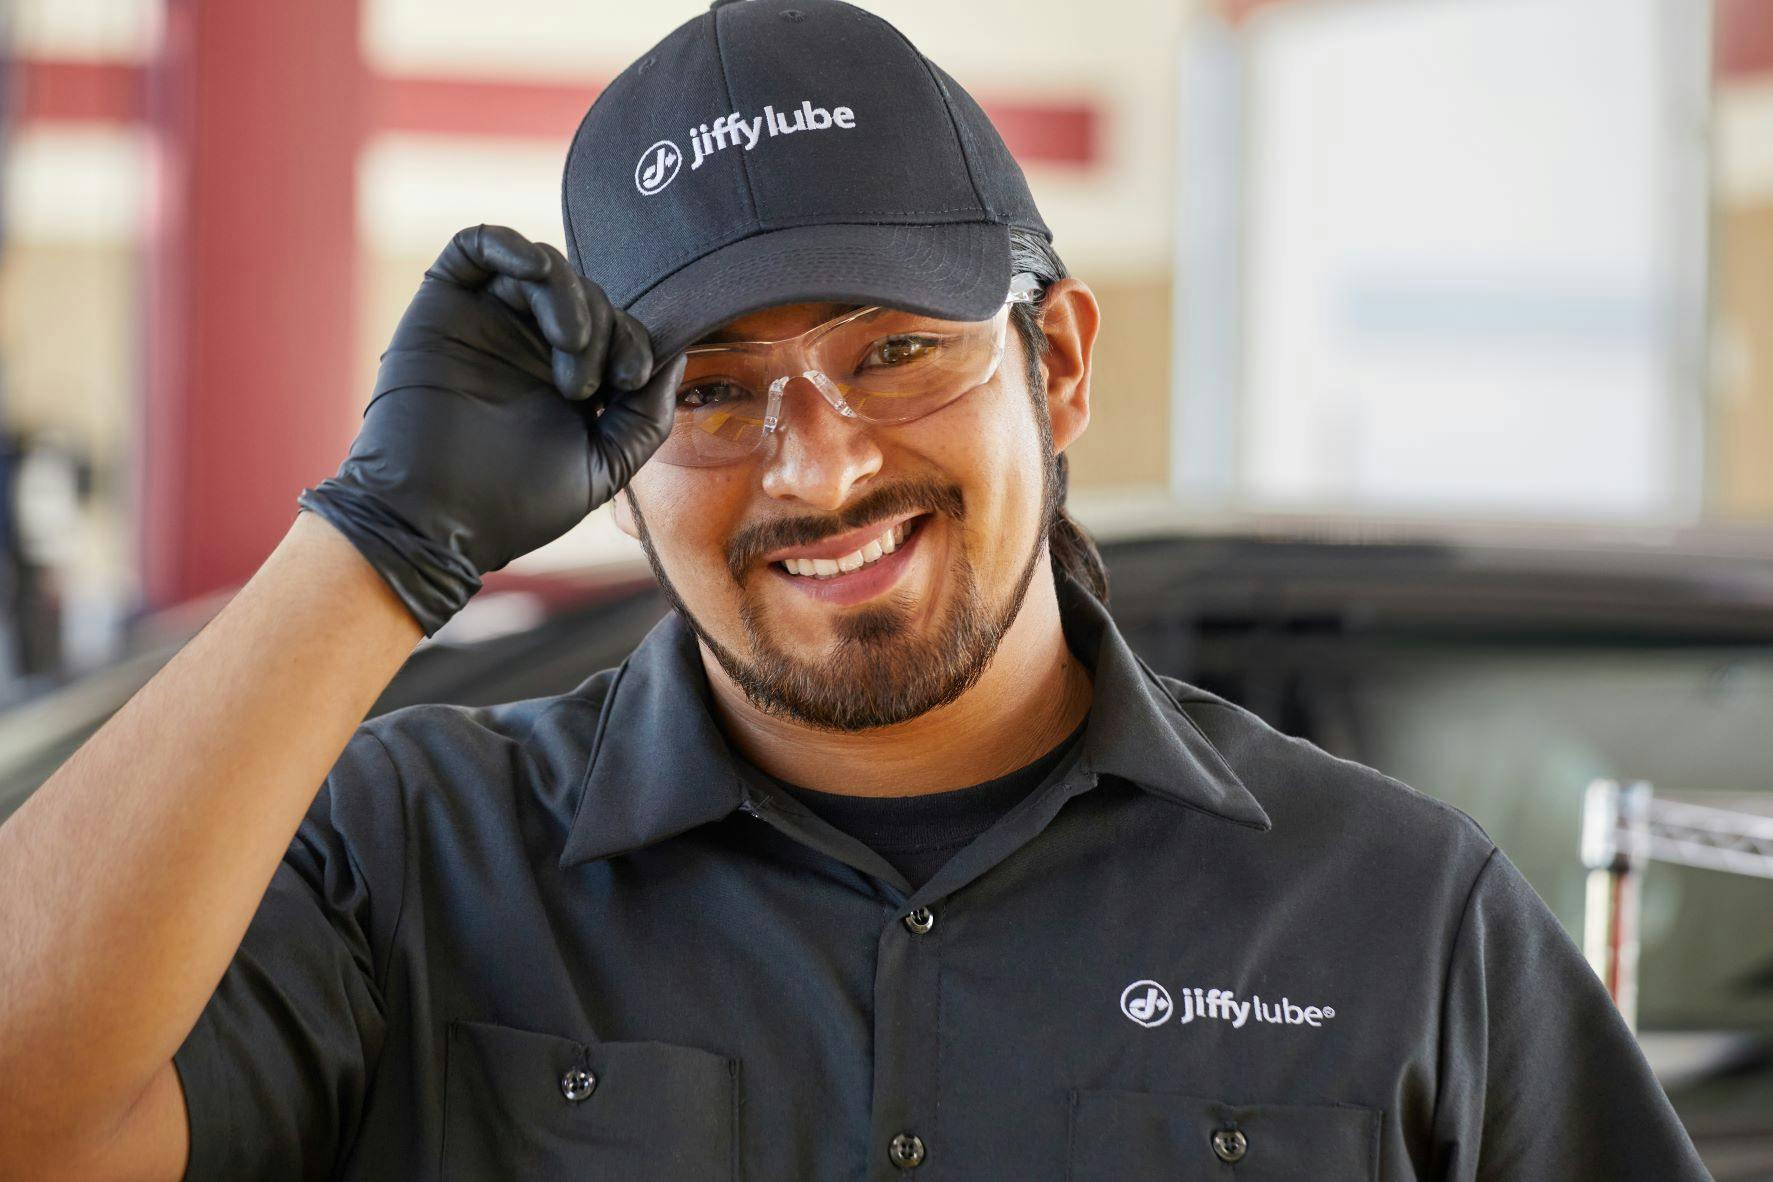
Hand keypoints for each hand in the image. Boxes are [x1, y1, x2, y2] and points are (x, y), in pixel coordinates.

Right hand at [297, 224, 685, 636]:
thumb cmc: (515, 504)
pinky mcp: (443, 306)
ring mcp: (487, 321)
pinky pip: (476, 246)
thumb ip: (644, 415)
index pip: (617, 328)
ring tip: (570, 349)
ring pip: (543, 268)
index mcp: (567, 377)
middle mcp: (528, 344)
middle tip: (584, 387)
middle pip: (587, 293)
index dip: (636, 341)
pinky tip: (536, 272)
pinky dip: (511, 246)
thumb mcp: (604, 464)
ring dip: (571, 298)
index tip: (630, 382)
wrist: (435, 521)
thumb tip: (675, 358)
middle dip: (604, 328)